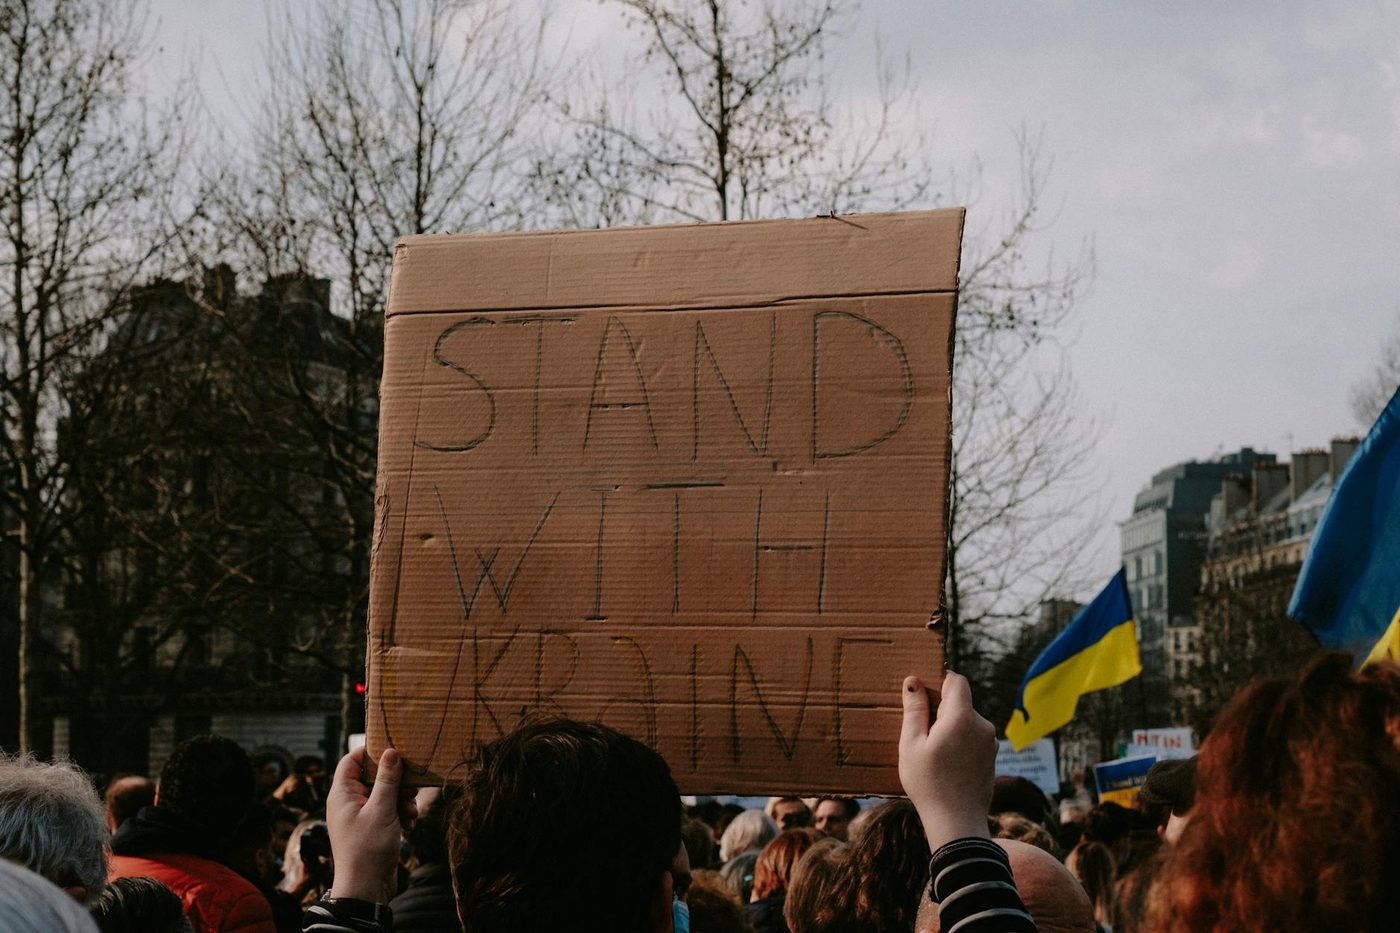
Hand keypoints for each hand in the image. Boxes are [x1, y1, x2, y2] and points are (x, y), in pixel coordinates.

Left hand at [326, 747, 417, 902]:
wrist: (366, 889)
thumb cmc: (368, 849)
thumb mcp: (382, 810)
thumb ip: (387, 779)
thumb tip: (391, 751)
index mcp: (342, 794)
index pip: (352, 760)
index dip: (371, 752)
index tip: (394, 750)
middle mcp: (349, 802)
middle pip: (373, 776)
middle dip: (395, 781)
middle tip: (411, 788)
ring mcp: (360, 816)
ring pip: (384, 794)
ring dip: (401, 799)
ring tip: (411, 812)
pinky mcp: (372, 828)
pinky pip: (387, 810)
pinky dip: (399, 814)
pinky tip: (409, 825)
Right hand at [898, 671, 996, 850]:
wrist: (958, 824)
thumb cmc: (929, 784)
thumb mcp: (911, 745)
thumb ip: (914, 710)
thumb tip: (913, 681)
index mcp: (962, 718)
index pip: (957, 681)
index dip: (940, 681)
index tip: (923, 694)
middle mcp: (983, 726)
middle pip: (961, 702)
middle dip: (941, 709)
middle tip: (921, 733)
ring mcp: (991, 743)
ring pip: (967, 721)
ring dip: (950, 727)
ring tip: (932, 752)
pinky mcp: (992, 757)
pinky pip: (974, 738)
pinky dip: (960, 742)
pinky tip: (946, 764)